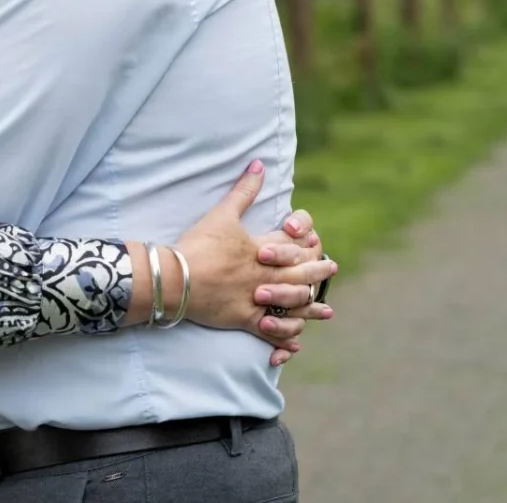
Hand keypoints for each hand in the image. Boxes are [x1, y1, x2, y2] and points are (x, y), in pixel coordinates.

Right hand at [175, 163, 335, 363]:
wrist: (176, 278)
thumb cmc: (199, 245)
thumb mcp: (222, 214)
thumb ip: (244, 190)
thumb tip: (259, 164)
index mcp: (262, 249)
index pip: (293, 246)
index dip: (306, 244)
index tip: (317, 242)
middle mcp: (265, 275)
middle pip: (299, 275)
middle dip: (317, 272)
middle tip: (331, 269)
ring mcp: (257, 299)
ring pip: (291, 305)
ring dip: (310, 306)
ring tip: (325, 308)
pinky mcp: (244, 319)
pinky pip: (270, 331)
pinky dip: (284, 338)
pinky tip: (296, 343)